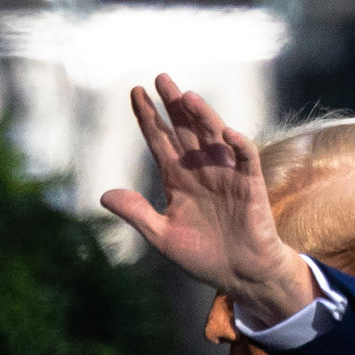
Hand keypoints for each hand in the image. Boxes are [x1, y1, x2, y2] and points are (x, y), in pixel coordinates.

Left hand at [101, 74, 314, 324]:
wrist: (240, 275)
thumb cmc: (204, 256)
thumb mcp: (163, 236)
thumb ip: (137, 214)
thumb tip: (104, 195)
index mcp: (178, 179)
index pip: (161, 140)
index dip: (148, 117)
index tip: (135, 93)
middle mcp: (201, 169)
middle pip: (186, 129)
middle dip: (174, 105)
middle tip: (161, 78)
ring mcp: (226, 175)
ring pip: (213, 137)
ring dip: (203, 116)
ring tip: (187, 96)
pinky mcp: (250, 185)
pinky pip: (246, 158)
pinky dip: (238, 144)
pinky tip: (226, 132)